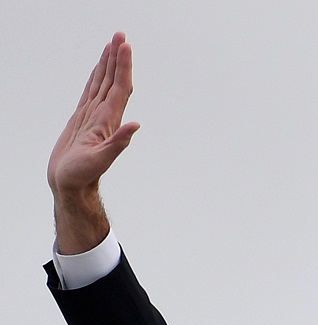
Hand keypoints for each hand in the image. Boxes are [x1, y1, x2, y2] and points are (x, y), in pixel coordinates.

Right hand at [48, 32, 139, 253]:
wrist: (71, 186)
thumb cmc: (83, 176)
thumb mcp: (101, 160)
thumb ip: (119, 143)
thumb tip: (136, 126)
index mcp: (109, 121)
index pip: (119, 88)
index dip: (123, 67)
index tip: (124, 46)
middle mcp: (104, 116)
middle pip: (113, 81)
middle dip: (117, 58)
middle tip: (120, 35)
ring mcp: (94, 117)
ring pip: (102, 84)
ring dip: (108, 65)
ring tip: (112, 44)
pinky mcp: (82, 121)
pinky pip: (90, 93)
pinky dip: (95, 78)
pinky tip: (98, 71)